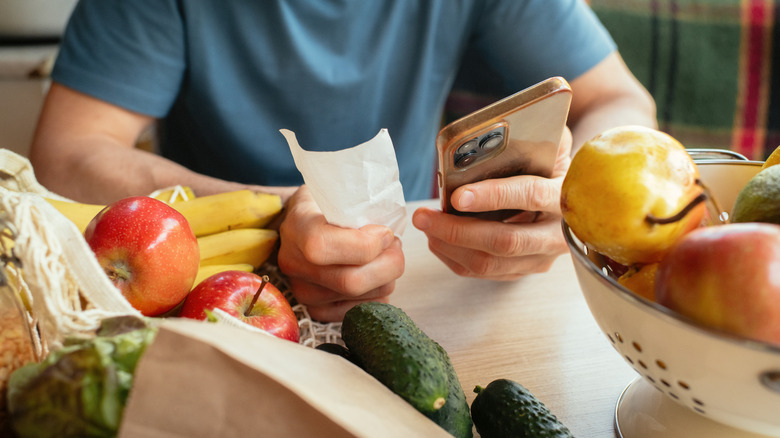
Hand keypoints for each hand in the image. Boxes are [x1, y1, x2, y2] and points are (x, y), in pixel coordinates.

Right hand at [277, 186, 403, 321]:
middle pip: (350, 281)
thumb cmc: (329, 204)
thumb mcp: (339, 191)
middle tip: (395, 246)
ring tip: (386, 257)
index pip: (324, 247)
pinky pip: (358, 311)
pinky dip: (377, 294)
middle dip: (388, 264)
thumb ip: (359, 203)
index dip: (365, 243)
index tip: (385, 232)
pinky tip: (377, 276)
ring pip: (361, 297)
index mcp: (297, 227)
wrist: (304, 222)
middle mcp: (294, 263)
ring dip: (387, 278)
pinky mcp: (315, 309)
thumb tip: (389, 229)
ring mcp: (303, 290)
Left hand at [412, 128, 572, 279]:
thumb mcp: (553, 144)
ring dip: (450, 246)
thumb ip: (537, 133)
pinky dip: (454, 257)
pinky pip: (483, 273)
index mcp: (566, 195)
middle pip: (505, 242)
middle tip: (424, 217)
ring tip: (426, 225)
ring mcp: (541, 258)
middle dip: (458, 231)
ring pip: (490, 263)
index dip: (494, 196)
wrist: (574, 197)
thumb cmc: (552, 164)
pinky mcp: (523, 270)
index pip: (530, 196)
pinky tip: (437, 239)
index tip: (457, 196)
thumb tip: (504, 128)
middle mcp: (557, 234)